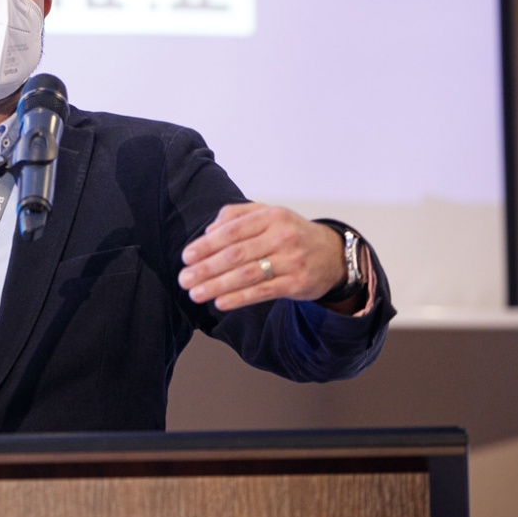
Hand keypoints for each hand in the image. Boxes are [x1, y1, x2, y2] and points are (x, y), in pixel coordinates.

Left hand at [178, 203, 344, 311]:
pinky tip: (220, 302)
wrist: (333, 254)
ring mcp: (292, 261)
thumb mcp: (267, 214)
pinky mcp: (297, 283)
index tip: (186, 257)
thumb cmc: (291, 233)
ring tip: (195, 293)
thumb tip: (208, 231)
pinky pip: (262, 292)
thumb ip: (236, 216)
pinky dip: (239, 298)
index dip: (206, 245)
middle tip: (185, 279)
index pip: (232, 231)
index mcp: (271, 216)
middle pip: (236, 254)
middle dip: (206, 268)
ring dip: (217, 286)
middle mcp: (282, 237)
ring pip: (247, 275)